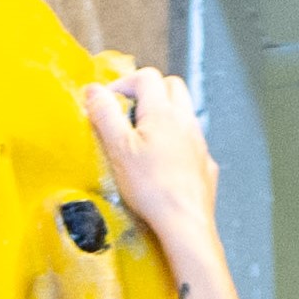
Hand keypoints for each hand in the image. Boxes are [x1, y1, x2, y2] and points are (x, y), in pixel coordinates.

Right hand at [77, 66, 222, 260]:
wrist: (184, 222)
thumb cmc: (150, 186)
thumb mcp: (119, 148)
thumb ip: (105, 115)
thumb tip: (93, 90)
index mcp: (163, 111)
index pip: (146, 77)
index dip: (124, 83)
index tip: (108, 102)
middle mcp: (186, 120)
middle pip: (172, 86)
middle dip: (150, 90)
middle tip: (129, 112)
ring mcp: (200, 142)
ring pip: (185, 113)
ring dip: (165, 115)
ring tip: (144, 137)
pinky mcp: (206, 164)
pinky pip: (192, 142)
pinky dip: (177, 141)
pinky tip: (165, 163)